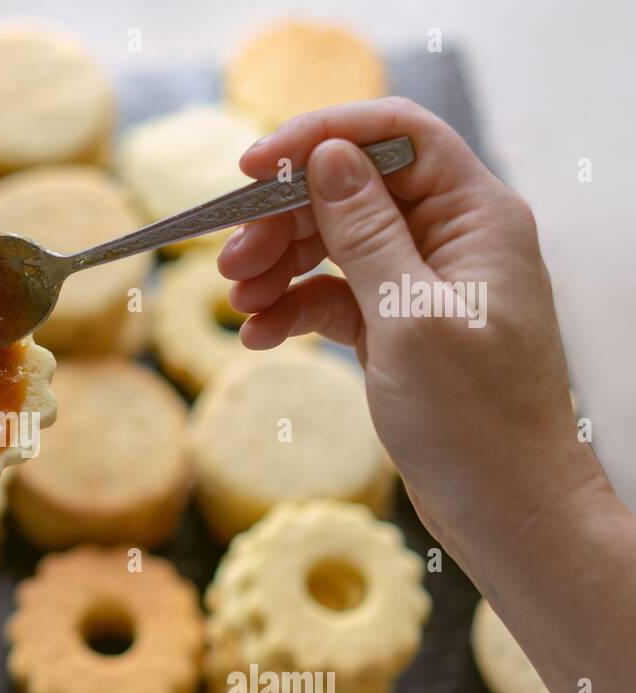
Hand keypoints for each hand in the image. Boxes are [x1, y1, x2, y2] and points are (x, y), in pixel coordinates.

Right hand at [219, 99, 635, 692]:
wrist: (507, 510)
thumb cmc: (476, 420)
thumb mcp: (410, 317)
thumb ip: (366, 231)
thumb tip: (327, 156)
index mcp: (476, 217)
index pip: (396, 138)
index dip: (321, 137)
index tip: (252, 166)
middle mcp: (451, 240)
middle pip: (351, 193)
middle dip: (284, 220)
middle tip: (230, 260)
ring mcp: (422, 286)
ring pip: (334, 246)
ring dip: (278, 267)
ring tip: (236, 301)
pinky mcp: (397, 329)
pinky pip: (333, 298)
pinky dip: (293, 311)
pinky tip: (258, 336)